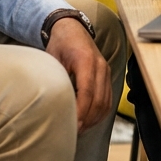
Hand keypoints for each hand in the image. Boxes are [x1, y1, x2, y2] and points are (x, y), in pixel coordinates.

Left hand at [45, 17, 110, 133]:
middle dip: (87, 119)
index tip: (73, 124)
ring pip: (106, 102)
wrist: (72, 28)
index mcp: (86, 60)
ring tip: (80, 129)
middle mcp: (100, 65)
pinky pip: (109, 99)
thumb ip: (55, 78)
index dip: (81, 110)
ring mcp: (106, 70)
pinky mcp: (107, 76)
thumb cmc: (60, 43)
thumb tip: (51, 103)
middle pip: (99, 99)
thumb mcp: (52, 58)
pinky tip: (89, 120)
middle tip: (74, 132)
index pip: (87, 91)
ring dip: (94, 118)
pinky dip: (100, 112)